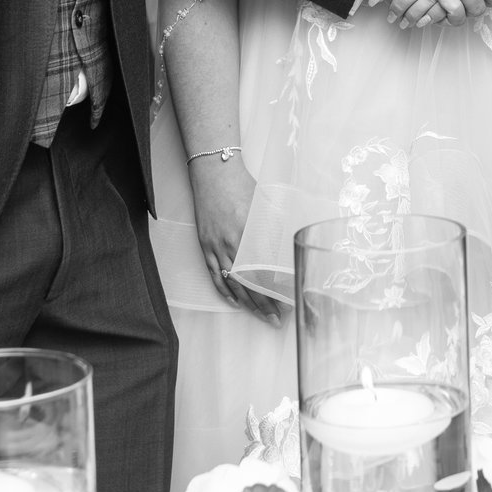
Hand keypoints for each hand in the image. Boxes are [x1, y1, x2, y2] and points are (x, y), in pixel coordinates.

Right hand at [191, 156, 279, 324]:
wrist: (214, 172)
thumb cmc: (242, 186)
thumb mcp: (265, 208)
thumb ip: (273, 232)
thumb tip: (285, 255)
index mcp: (250, 234)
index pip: (264, 273)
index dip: (274, 292)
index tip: (285, 305)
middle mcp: (232, 243)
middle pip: (249, 283)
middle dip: (263, 304)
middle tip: (275, 319)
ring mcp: (216, 245)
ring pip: (232, 282)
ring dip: (247, 302)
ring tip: (259, 315)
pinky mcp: (205, 244)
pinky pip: (214, 273)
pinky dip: (224, 289)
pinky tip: (234, 301)